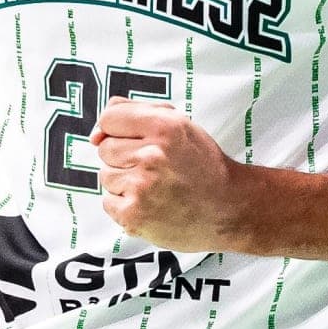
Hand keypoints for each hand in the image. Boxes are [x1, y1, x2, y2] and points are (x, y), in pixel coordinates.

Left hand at [91, 101, 241, 252]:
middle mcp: (151, 155)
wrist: (230, 209)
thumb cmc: (204, 166)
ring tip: (154, 187)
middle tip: (153, 168)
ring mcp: (141, 187)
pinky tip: (149, 204)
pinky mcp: (133, 215)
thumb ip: (137, 113)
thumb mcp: (180, 125)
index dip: (116, 130)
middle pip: (105, 149)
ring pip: (105, 176)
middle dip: (124, 157)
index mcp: (164, 127)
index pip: (109, 119)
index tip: (130, 140)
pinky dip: (124, 205)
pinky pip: (107, 202)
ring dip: (123, 182)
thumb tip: (97, 130)